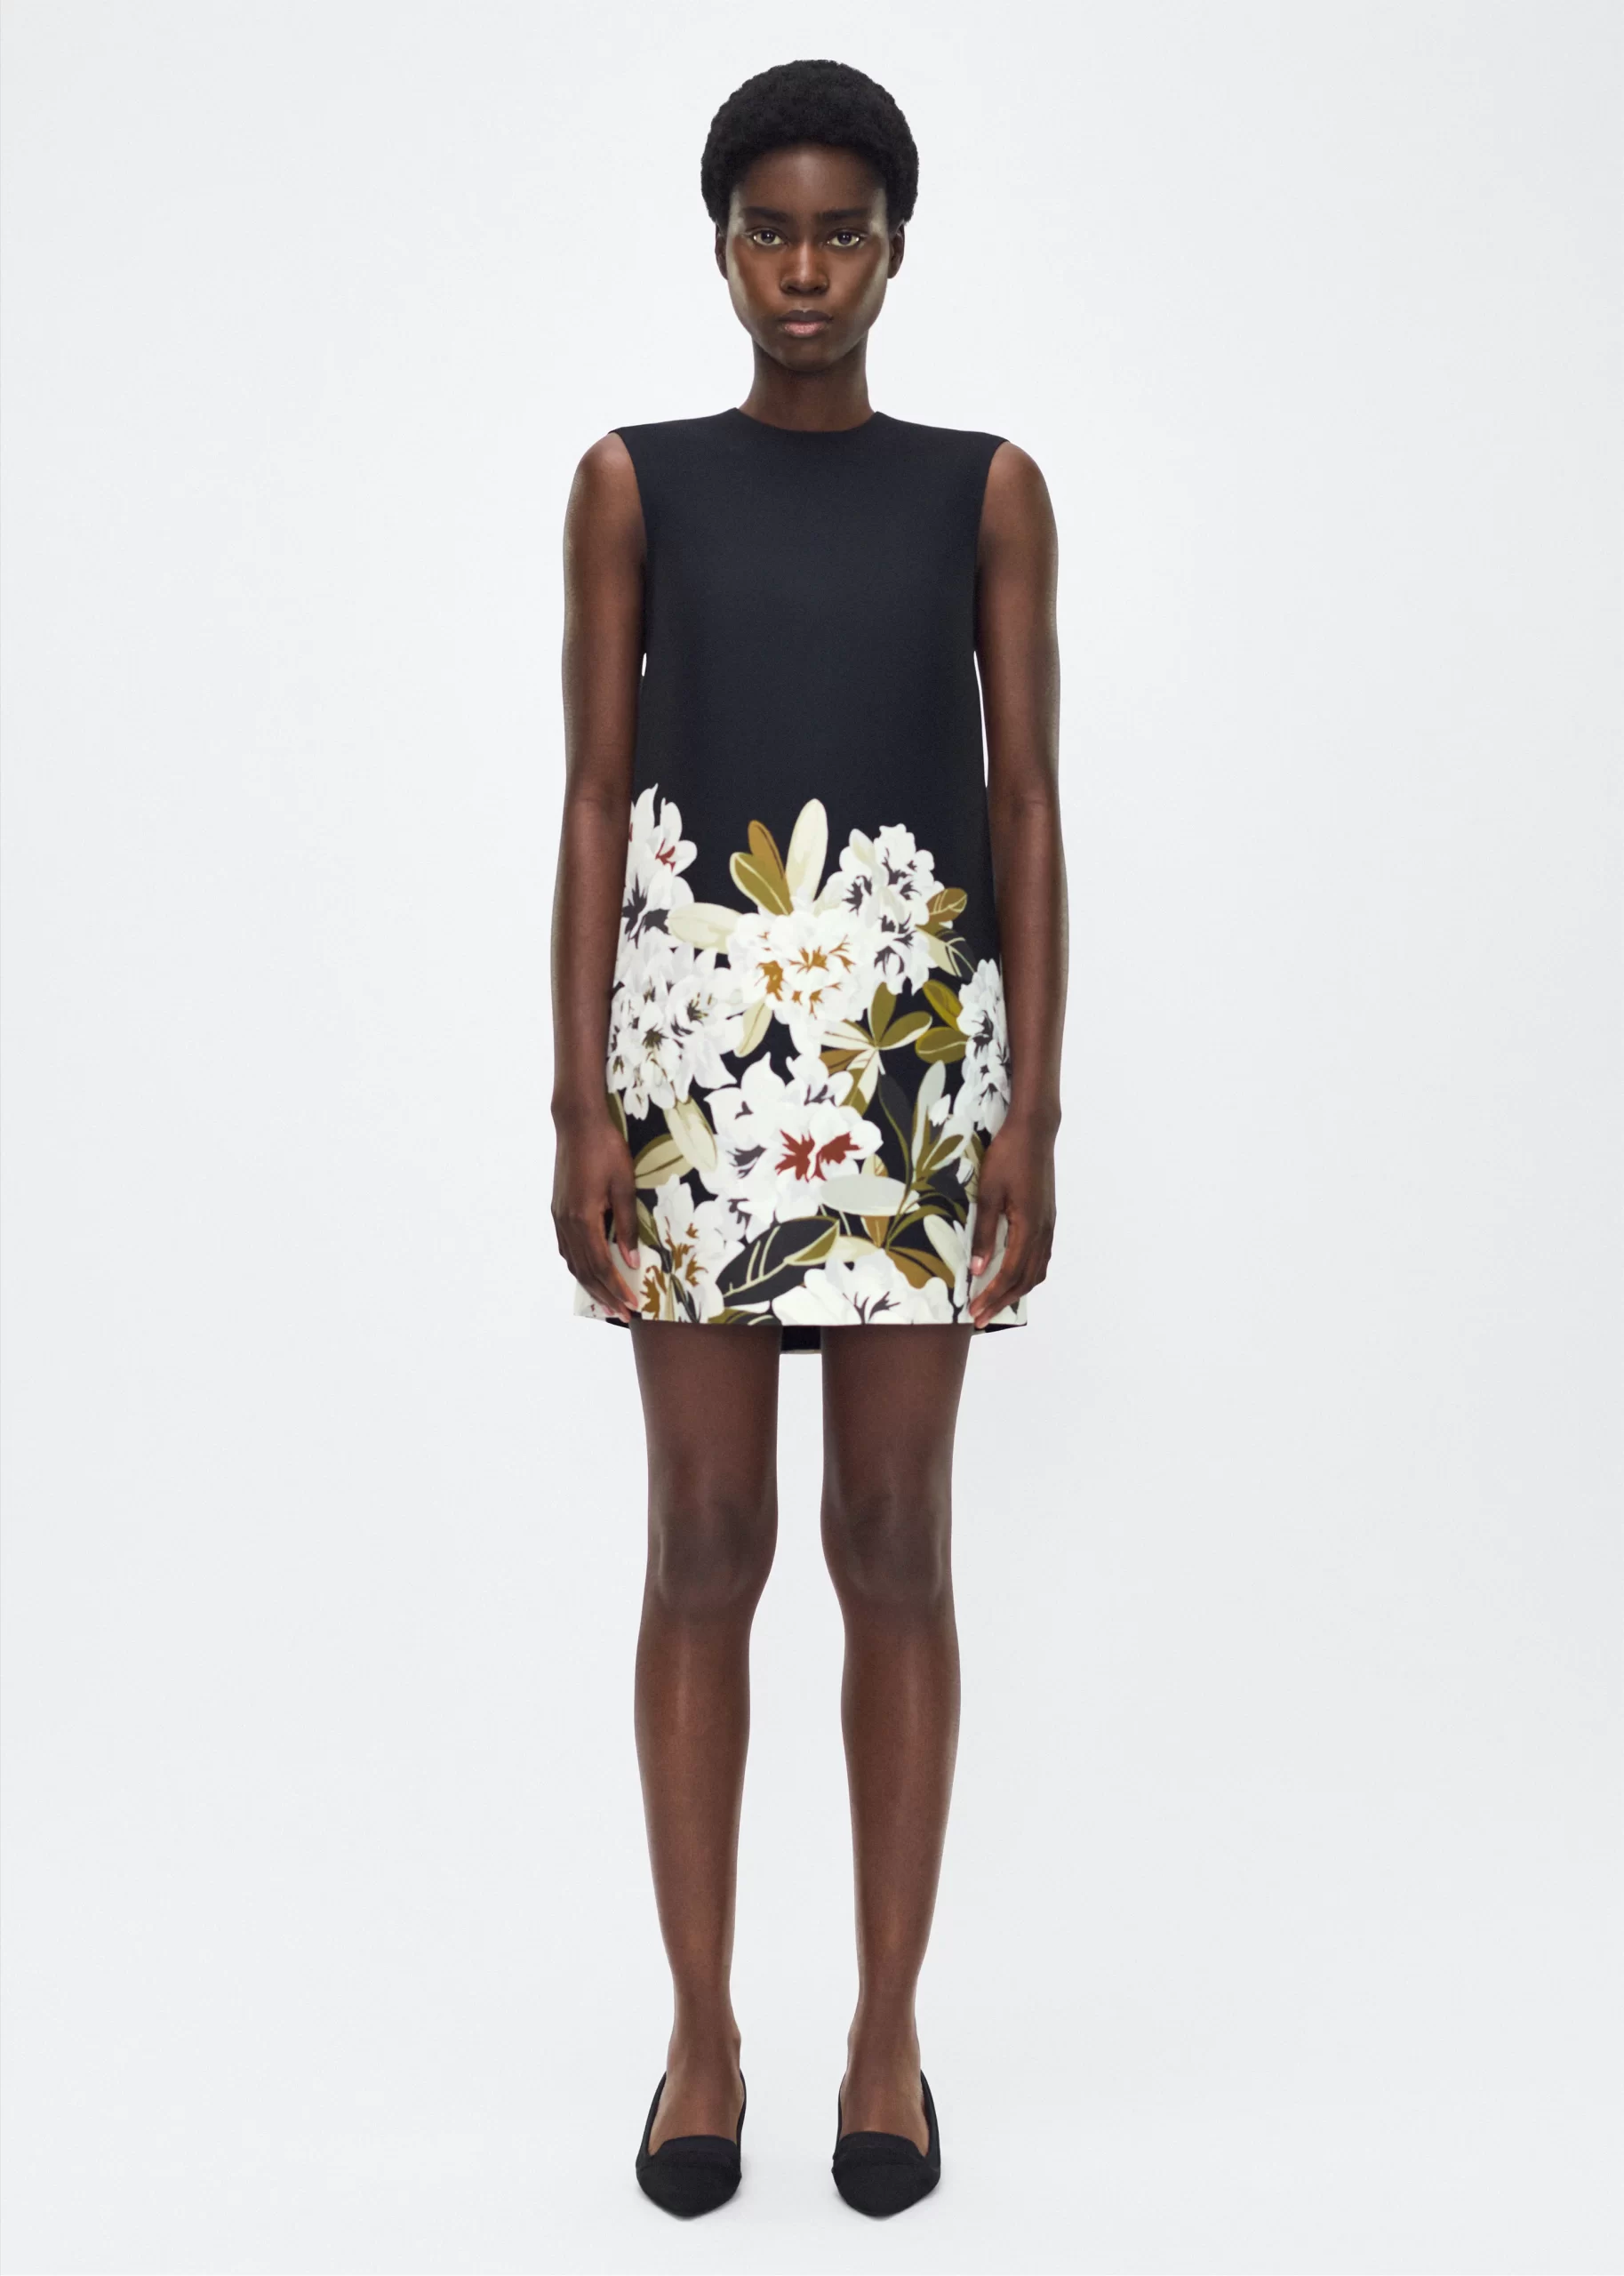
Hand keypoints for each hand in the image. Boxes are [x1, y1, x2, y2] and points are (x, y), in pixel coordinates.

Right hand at [551, 1105, 639, 1323]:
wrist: (577, 1124)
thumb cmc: (606, 1149)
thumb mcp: (625, 1184)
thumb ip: (627, 1224)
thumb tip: (632, 1259)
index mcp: (583, 1217)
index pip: (602, 1264)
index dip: (617, 1287)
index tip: (632, 1305)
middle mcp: (566, 1222)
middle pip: (585, 1269)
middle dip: (605, 1294)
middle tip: (623, 1314)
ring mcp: (559, 1217)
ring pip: (572, 1261)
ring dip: (590, 1284)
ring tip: (607, 1301)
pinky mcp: (558, 1210)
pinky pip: (566, 1248)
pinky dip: (578, 1265)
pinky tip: (589, 1272)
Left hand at [967, 1112, 1056, 1327]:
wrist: (1034, 1132)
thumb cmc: (1007, 1157)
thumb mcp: (988, 1193)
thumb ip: (985, 1233)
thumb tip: (978, 1270)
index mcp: (1029, 1227)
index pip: (1010, 1274)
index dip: (992, 1296)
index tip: (975, 1312)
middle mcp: (1043, 1231)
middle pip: (1026, 1279)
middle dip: (1003, 1301)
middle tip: (981, 1318)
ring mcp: (1048, 1225)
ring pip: (1037, 1270)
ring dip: (1017, 1291)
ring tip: (996, 1303)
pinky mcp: (1047, 1218)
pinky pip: (1041, 1257)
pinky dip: (1028, 1274)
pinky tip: (1015, 1276)